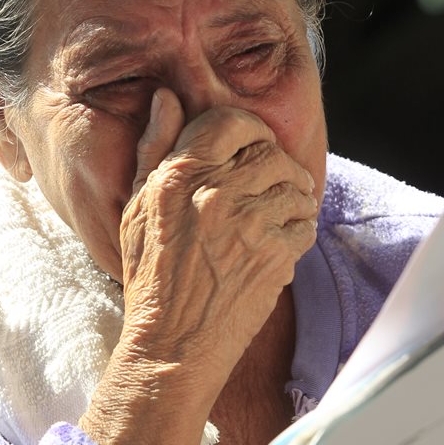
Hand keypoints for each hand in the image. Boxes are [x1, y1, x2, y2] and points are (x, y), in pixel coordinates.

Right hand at [119, 87, 318, 380]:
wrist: (172, 346)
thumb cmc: (151, 277)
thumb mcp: (138, 207)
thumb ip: (155, 148)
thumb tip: (166, 98)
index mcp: (179, 176)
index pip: (230, 122)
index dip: (249, 129)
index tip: (253, 144)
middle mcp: (216, 194)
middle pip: (270, 152)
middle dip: (276, 165)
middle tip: (273, 182)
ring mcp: (249, 225)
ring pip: (294, 186)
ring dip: (293, 197)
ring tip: (280, 212)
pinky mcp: (275, 256)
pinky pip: (305, 224)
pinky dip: (300, 230)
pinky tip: (282, 240)